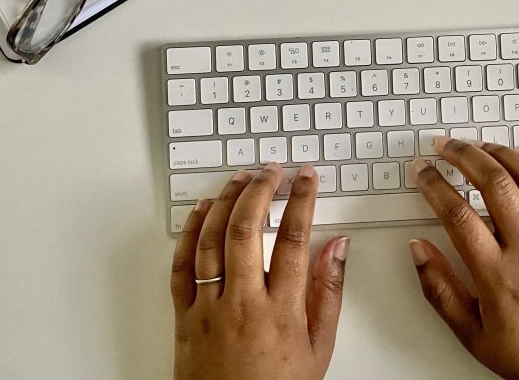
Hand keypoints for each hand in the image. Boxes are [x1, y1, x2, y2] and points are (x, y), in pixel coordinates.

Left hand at [171, 163, 349, 379]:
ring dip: (226, 201)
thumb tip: (337, 248)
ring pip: (212, 241)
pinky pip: (181, 266)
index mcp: (281, 311)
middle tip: (271, 170)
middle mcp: (243, 304)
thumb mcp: (319, 347)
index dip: (302, 200)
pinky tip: (203, 211)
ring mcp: (209, 308)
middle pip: (248, 230)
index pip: (294, 240)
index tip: (306, 178)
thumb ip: (329, 292)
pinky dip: (190, 232)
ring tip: (240, 178)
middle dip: (261, 190)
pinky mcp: (183, 316)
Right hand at [409, 139, 518, 379]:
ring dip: (503, 154)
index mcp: (498, 277)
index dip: (434, 185)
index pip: (458, 215)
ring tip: (481, 145)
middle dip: (464, 156)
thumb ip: (439, 289)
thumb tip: (418, 248)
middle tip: (446, 146)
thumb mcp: (472, 334)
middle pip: (495, 185)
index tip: (421, 171)